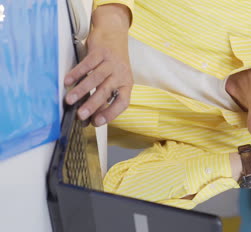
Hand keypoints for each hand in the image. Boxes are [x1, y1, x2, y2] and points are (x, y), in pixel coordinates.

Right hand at [64, 4, 132, 126]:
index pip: (122, 102)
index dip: (110, 113)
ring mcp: (111, 62)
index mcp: (126, 84)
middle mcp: (121, 74)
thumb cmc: (113, 62)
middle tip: (81, 115)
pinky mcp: (100, 52)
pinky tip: (67, 81)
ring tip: (70, 101)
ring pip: (96, 79)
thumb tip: (93, 116)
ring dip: (81, 90)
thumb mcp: (115, 79)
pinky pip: (87, 64)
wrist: (114, 33)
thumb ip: (106, 95)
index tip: (96, 122)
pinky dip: (77, 73)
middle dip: (93, 105)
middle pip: (107, 92)